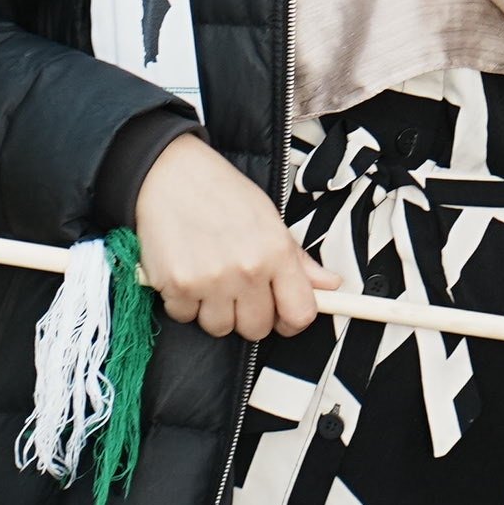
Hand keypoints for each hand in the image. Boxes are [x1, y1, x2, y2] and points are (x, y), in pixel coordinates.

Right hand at [133, 135, 324, 342]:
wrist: (172, 175)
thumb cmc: (223, 194)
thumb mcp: (270, 219)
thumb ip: (298, 259)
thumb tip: (331, 285)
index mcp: (276, 252)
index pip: (300, 313)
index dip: (292, 320)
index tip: (283, 313)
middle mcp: (247, 270)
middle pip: (257, 329)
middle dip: (250, 315)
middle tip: (240, 290)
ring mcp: (211, 281)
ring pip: (220, 328)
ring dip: (216, 311)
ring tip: (211, 278)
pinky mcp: (177, 287)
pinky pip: (186, 317)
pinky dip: (185, 303)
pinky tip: (188, 274)